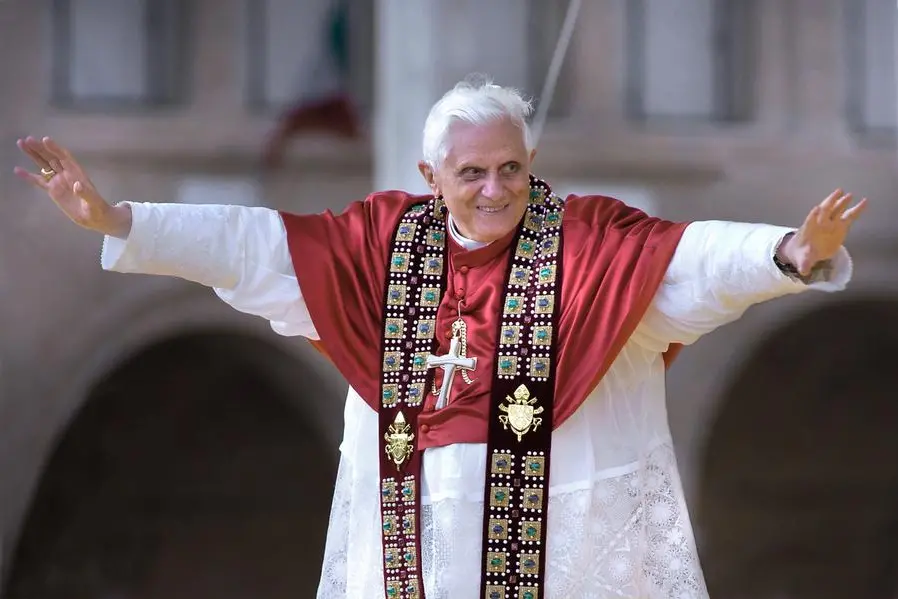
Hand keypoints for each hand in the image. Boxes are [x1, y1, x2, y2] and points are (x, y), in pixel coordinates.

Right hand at [14, 136, 131, 237]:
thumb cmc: (97, 208)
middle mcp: (66, 173)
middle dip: (40, 148)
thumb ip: (86, 193)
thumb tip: (77, 185)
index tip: (45, 140)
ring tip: (21, 144)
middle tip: (27, 139)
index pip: (65, 157)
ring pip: (43, 165)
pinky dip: (28, 176)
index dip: (55, 148)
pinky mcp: (52, 190)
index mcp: (77, 172)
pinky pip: (38, 181)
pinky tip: (17, 170)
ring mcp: (58, 181)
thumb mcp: (94, 201)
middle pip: (51, 157)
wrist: (94, 218)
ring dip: (33, 155)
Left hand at [780, 189, 867, 274]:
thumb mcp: (802, 260)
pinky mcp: (840, 226)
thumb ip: (804, 264)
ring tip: (850, 195)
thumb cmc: (802, 254)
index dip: (813, 215)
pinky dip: (857, 209)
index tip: (816, 209)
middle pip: (825, 210)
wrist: (805, 251)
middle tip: (837, 193)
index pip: (810, 221)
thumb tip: (803, 270)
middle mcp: (820, 224)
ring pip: (837, 210)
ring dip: (842, 202)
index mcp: (808, 231)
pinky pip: (849, 216)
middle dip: (830, 202)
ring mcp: (831, 223)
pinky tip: (864, 201)